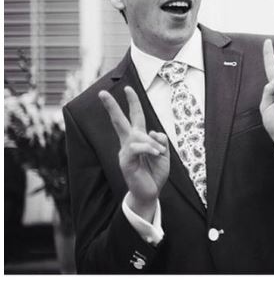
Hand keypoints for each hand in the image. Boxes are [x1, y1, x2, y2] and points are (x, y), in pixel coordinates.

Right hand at [99, 86, 169, 219]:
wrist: (150, 193)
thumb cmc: (155, 173)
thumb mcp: (164, 154)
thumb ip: (161, 141)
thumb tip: (153, 132)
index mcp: (138, 139)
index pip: (134, 117)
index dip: (132, 103)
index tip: (128, 88)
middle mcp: (129, 143)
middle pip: (119, 121)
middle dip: (112, 107)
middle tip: (102, 93)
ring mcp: (125, 152)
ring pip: (136, 136)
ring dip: (152, 144)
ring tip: (159, 154)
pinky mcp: (125, 162)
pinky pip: (136, 148)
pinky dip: (149, 148)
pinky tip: (156, 154)